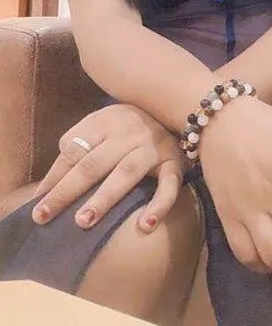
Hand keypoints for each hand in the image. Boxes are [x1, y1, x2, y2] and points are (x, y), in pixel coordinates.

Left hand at [32, 104, 185, 231]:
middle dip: (67, 191)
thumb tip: (54, 179)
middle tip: (44, 216)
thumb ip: (79, 142)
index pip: (73, 151)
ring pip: (125, 173)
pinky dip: (159, 205)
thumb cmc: (127, 124)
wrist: (172, 105)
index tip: (36, 204)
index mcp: (105, 122)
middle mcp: (128, 132)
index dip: (53, 177)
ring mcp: (152, 147)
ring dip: (104, 198)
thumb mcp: (101, 122)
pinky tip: (146, 225)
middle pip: (92, 164)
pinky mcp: (175, 162)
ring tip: (83, 222)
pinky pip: (169, 185)